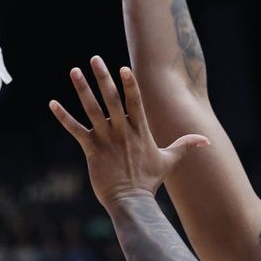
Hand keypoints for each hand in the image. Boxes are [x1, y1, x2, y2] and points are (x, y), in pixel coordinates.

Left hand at [49, 55, 208, 208]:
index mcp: (139, 130)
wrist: (131, 202)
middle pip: (111, 98)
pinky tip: (53, 104)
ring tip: (74, 71)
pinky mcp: (91, 150)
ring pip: (92, 109)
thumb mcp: (169, 160)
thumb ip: (185, 145)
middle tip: (95, 58)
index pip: (135, 101)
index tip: (123, 68)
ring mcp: (106, 139)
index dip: (129, 84)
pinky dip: (63, 117)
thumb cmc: (149, 181)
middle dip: (103, 77)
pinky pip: (75, 129)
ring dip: (82, 89)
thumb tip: (207, 140)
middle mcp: (122, 131)